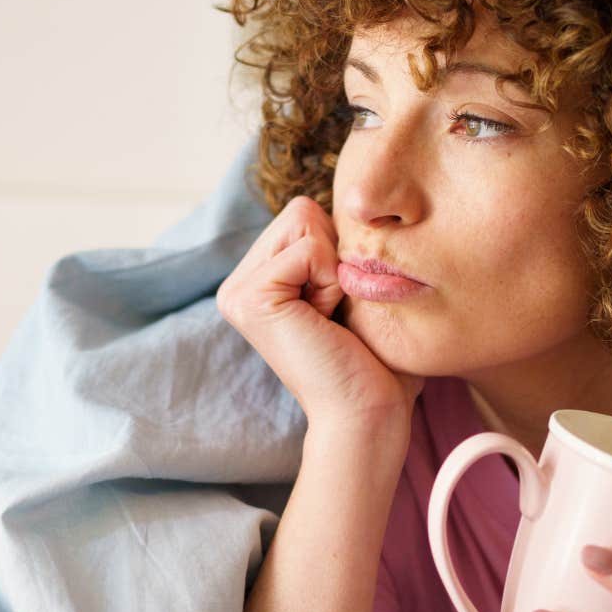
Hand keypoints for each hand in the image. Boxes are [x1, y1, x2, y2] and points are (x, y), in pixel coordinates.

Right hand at [215, 195, 423, 430]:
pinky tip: (324, 321)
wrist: (367, 412)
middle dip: (333, 255)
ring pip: (303, 220)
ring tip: (328, 316)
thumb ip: (336, 245)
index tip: (338, 306)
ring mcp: (237, 291)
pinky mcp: (249, 298)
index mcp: (258, 280)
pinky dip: (329, 280)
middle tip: (334, 311)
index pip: (305, 213)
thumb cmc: (374, 360)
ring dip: (332, 268)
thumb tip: (354, 199)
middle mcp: (237, 284)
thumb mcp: (350, 288)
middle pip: (301, 210)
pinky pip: (307, 248)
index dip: (338, 252)